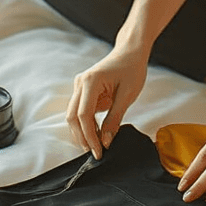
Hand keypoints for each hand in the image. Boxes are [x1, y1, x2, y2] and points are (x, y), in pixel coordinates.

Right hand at [67, 42, 148, 158]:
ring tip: (97, 146)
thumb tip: (106, 141)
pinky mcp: (82, 89)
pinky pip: (80, 110)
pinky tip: (98, 134)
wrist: (130, 52)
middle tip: (96, 153)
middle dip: (83, 137)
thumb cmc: (132, 69)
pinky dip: (87, 124)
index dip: (90, 136)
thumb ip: (114, 119)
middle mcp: (80, 83)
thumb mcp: (127, 96)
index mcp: (90, 81)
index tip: (99, 152)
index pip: (83, 115)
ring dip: (83, 132)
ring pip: (73, 115)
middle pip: (73, 117)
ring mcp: (79, 85)